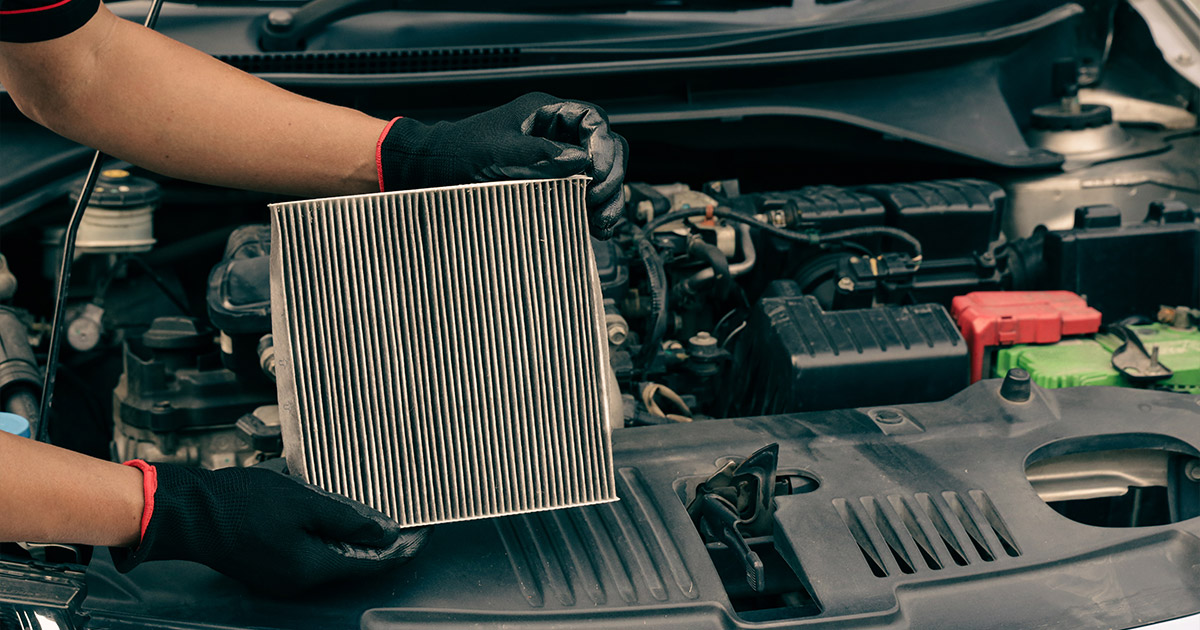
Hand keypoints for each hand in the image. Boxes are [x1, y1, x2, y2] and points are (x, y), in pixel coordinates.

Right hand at [111, 461, 427, 594]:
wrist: (185, 511)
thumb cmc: (239, 503)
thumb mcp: (304, 503)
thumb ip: (348, 519)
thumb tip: (386, 530)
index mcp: (311, 569)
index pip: (371, 564)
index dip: (399, 547)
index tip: (421, 532)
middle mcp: (297, 581)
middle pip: (352, 563)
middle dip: (378, 541)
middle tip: (400, 516)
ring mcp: (280, 577)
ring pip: (330, 558)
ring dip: (351, 537)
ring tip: (368, 510)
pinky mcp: (267, 565)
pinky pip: (308, 553)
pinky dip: (325, 536)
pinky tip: (329, 513)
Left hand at [377, 92, 628, 237]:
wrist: (433, 173)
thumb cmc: (458, 151)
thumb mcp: (497, 151)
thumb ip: (538, 154)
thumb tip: (580, 160)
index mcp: (547, 113)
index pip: (593, 121)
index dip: (602, 146)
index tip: (596, 174)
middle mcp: (557, 135)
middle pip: (606, 148)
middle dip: (610, 175)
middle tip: (599, 200)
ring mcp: (558, 162)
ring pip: (602, 174)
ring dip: (609, 197)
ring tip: (602, 221)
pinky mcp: (554, 187)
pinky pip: (587, 195)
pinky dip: (596, 211)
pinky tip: (596, 227)